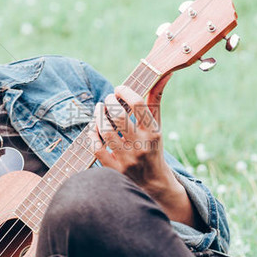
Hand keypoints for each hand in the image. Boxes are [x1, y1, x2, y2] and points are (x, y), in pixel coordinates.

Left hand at [89, 75, 194, 224]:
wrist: (153, 182)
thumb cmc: (153, 146)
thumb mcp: (157, 124)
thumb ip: (156, 99)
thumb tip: (164, 74)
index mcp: (153, 132)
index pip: (138, 104)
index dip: (125, 91)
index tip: (119, 89)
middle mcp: (140, 145)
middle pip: (119, 116)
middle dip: (110, 102)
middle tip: (108, 99)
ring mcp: (126, 159)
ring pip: (105, 131)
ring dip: (98, 116)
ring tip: (99, 109)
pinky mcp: (114, 169)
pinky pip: (96, 148)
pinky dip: (92, 135)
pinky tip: (94, 127)